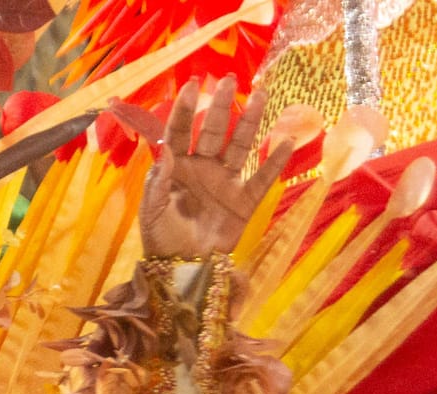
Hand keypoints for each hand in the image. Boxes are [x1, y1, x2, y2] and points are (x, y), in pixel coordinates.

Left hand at [140, 81, 293, 258]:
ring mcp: (225, 182)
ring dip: (250, 121)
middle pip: (212, 130)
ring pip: (239, 145)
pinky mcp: (244, 201)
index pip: (179, 132)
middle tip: (228, 80)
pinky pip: (261, 178)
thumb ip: (157, 182)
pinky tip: (285, 141)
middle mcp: (202, 168)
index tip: (191, 86)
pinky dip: (274, 162)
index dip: (183, 110)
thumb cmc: (161, 239)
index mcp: (176, 168)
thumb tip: (165, 151)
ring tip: (260, 96)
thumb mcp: (152, 212)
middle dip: (220, 105)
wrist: (183, 268)